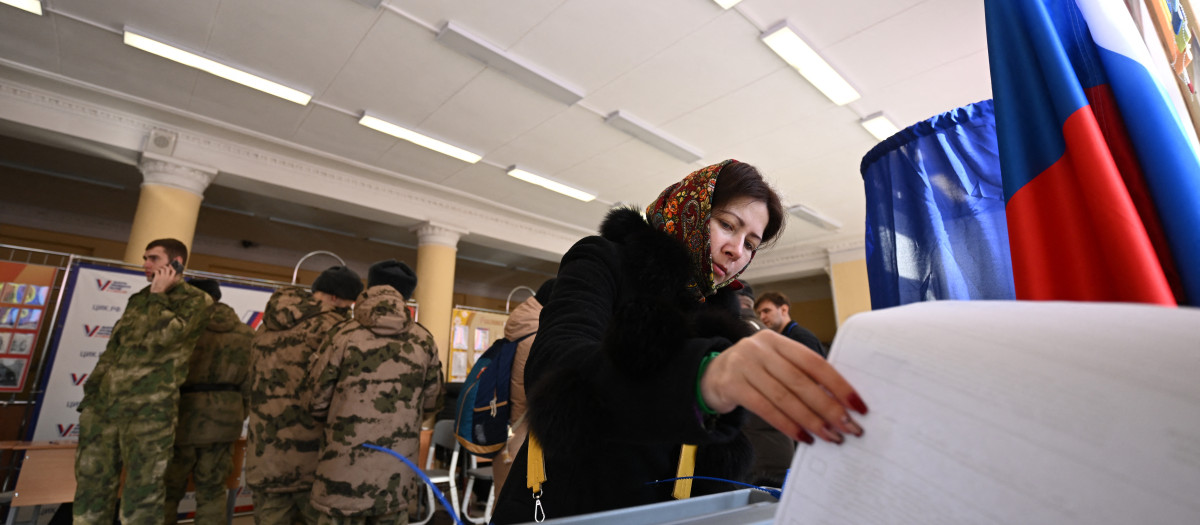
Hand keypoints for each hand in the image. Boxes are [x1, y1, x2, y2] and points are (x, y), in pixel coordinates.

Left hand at [149, 263, 177, 293]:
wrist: (158, 292)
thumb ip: (173, 280)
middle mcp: (168, 277)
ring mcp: (163, 276)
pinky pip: (156, 271)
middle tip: (162, 267)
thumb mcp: (170, 285)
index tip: (170, 266)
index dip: (172, 268)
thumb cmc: (164, 289)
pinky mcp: (157, 277)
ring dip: (159, 268)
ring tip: (158, 270)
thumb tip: (175, 276)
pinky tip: (154, 272)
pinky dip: (155, 271)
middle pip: (167, 268)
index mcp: (172, 279)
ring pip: (162, 269)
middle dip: (165, 266)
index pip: (174, 271)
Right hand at [699, 330, 866, 443]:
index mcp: (777, 341)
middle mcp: (760, 349)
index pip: (814, 361)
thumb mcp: (774, 363)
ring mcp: (744, 366)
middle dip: (828, 407)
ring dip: (811, 420)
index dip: (838, 384)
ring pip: (784, 397)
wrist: (710, 375)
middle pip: (800, 381)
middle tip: (848, 426)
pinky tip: (802, 436)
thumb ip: (800, 374)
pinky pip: (765, 409)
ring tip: (830, 436)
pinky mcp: (732, 386)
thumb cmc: (753, 372)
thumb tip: (838, 401)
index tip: (857, 404)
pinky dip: (787, 425)